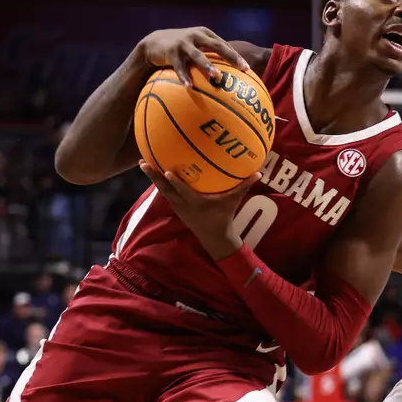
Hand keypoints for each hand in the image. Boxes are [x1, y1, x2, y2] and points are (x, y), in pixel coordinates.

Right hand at [136, 28, 251, 83]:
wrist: (154, 43)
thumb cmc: (181, 48)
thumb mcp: (196, 46)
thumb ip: (210, 54)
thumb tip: (229, 73)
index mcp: (205, 34)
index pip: (224, 45)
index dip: (236, 56)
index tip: (247, 68)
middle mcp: (196, 36)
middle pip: (217, 46)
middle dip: (231, 57)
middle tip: (242, 68)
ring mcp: (183, 43)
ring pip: (198, 55)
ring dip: (207, 65)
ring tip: (216, 76)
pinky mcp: (171, 52)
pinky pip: (179, 67)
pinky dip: (184, 77)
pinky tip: (189, 87)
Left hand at [139, 162, 253, 259]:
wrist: (214, 238)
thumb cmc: (224, 217)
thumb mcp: (233, 202)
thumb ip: (243, 186)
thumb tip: (258, 172)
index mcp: (196, 203)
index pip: (183, 192)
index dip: (174, 183)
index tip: (166, 171)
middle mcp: (183, 204)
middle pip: (165, 190)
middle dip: (154, 177)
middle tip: (143, 163)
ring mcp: (178, 207)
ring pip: (162, 191)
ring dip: (153, 179)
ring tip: (144, 164)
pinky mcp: (176, 208)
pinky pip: (165, 193)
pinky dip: (159, 184)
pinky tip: (155, 173)